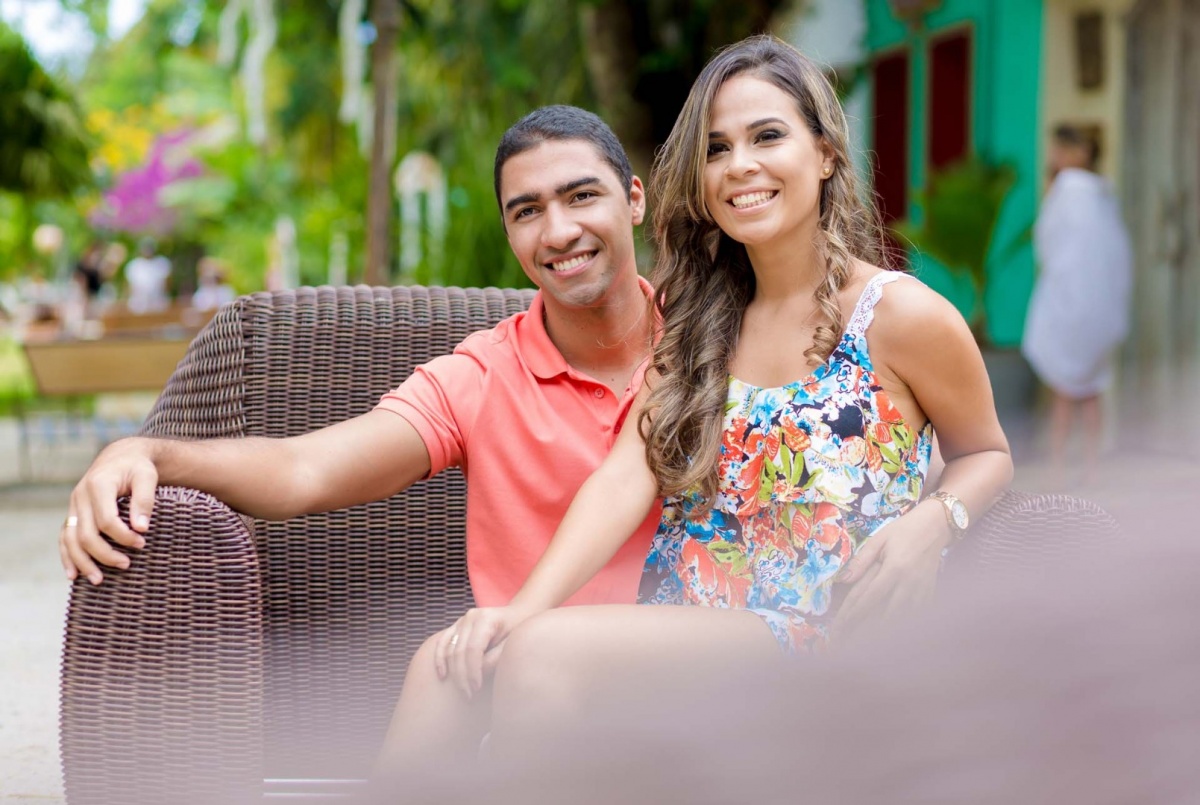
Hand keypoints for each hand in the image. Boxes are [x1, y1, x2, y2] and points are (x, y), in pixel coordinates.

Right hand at [60, 437, 159, 584]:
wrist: (121, 457)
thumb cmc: (137, 467)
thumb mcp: (147, 477)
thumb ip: (145, 500)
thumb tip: (141, 528)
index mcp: (98, 485)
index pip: (107, 520)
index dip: (124, 536)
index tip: (142, 543)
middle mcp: (80, 496)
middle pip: (87, 534)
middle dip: (105, 554)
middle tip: (126, 564)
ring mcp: (73, 506)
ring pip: (71, 540)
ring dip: (83, 562)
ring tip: (99, 580)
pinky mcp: (73, 513)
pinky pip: (65, 538)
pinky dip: (67, 556)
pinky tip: (73, 574)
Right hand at [434, 604, 540, 698]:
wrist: (518, 614)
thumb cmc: (518, 630)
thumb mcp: (512, 644)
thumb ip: (495, 658)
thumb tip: (477, 674)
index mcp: (486, 618)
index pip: (473, 649)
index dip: (473, 671)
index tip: (477, 688)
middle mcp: (470, 617)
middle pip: (459, 651)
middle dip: (463, 676)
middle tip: (469, 696)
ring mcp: (462, 620)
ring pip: (449, 649)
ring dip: (453, 673)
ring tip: (463, 692)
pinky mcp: (457, 626)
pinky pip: (443, 643)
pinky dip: (440, 659)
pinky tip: (442, 675)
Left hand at [833, 501, 951, 637]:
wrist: (936, 527)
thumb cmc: (904, 530)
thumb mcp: (879, 539)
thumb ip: (861, 561)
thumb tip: (843, 580)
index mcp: (894, 570)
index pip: (868, 600)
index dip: (851, 618)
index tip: (837, 631)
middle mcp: (909, 585)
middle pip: (884, 618)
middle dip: (864, 634)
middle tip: (846, 647)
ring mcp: (922, 592)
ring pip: (901, 622)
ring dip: (882, 637)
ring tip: (864, 650)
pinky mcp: (930, 595)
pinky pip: (915, 619)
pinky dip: (902, 630)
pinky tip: (891, 640)